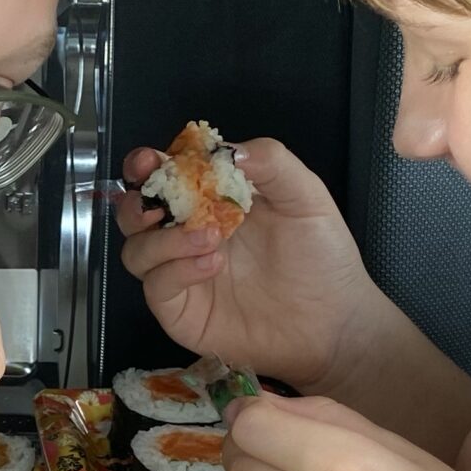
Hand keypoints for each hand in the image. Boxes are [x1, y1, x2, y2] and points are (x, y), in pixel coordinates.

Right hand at [114, 137, 390, 389]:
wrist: (335, 321)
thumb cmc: (322, 258)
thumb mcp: (305, 197)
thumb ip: (271, 163)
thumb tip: (226, 149)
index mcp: (211, 201)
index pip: (164, 177)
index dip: (148, 166)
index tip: (153, 161)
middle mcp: (188, 236)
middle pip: (135, 215)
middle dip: (136, 203)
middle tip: (158, 203)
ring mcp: (182, 275)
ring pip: (137, 252)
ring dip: (163, 240)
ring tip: (210, 237)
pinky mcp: (183, 313)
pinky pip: (157, 287)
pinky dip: (176, 271)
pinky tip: (212, 264)